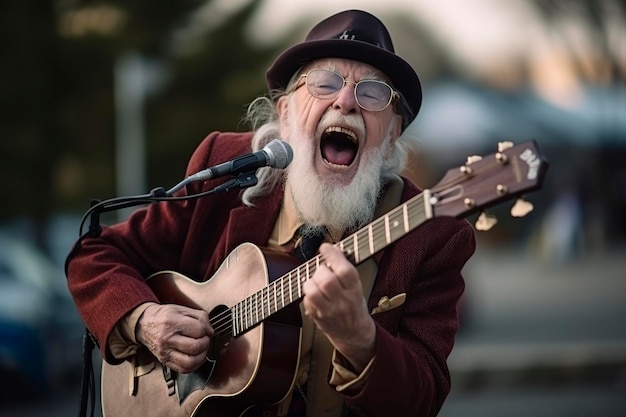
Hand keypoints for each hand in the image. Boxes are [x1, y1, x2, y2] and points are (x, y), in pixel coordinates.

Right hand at [136, 304, 212, 373]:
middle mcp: (167, 338)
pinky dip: (194, 365)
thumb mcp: (182, 309)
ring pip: (189, 362)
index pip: (198, 329)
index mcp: (172, 322)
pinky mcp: (164, 361)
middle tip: (204, 339)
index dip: (206, 330)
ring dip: (201, 356)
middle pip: (195, 347)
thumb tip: (210, 330)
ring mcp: (165, 352)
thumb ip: (200, 317)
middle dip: (205, 343)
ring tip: (201, 349)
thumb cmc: (164, 316)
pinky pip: (183, 369)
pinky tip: (195, 357)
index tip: (206, 329)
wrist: (144, 324)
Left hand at [302, 243, 375, 371]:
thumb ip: (345, 271)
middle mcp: (343, 302)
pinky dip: (307, 293)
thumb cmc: (354, 306)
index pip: (344, 270)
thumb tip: (330, 250)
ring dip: (310, 281)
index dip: (333, 255)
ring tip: (316, 282)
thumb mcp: (357, 288)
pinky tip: (314, 293)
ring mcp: (329, 311)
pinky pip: (306, 301)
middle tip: (323, 270)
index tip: (326, 247)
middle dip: (321, 270)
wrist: (355, 335)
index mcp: (355, 291)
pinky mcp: (317, 318)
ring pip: (312, 291)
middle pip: (326, 280)